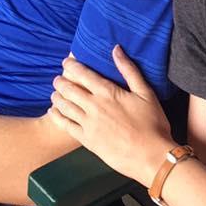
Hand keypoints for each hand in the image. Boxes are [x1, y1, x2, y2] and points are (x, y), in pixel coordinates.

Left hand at [50, 47, 174, 187]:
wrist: (150, 156)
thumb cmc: (152, 123)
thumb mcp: (146, 93)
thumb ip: (129, 70)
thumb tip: (116, 49)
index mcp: (108, 92)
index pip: (84, 74)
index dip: (72, 66)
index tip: (66, 62)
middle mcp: (94, 106)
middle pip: (70, 90)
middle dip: (61, 82)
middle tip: (57, 79)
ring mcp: (88, 124)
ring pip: (65, 106)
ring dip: (57, 97)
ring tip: (54, 93)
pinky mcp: (86, 140)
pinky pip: (66, 125)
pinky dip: (57, 117)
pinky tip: (53, 112)